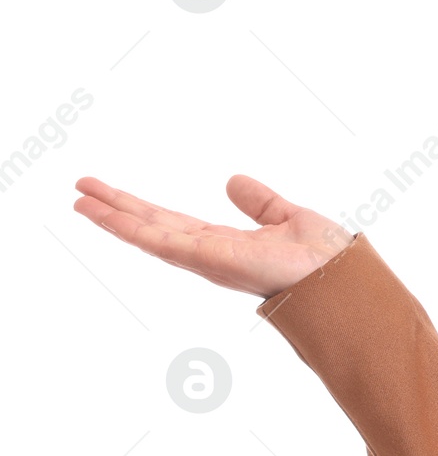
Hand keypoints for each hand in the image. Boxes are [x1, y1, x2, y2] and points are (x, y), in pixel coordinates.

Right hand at [72, 174, 354, 298]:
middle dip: (116, 211)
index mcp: (224, 243)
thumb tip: (233, 181)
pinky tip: (107, 216)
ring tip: (79, 199)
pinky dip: (132, 228)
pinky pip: (163, 241)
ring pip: (147, 234)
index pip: (172, 223)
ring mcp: (205, 259)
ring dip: (112, 218)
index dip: (142, 210)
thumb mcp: (287, 216)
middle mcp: (208, 254)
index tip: (113, 196)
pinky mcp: (208, 259)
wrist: (341, 274)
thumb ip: (260, 202)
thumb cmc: (325, 257)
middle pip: (152, 227)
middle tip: (80, 191)